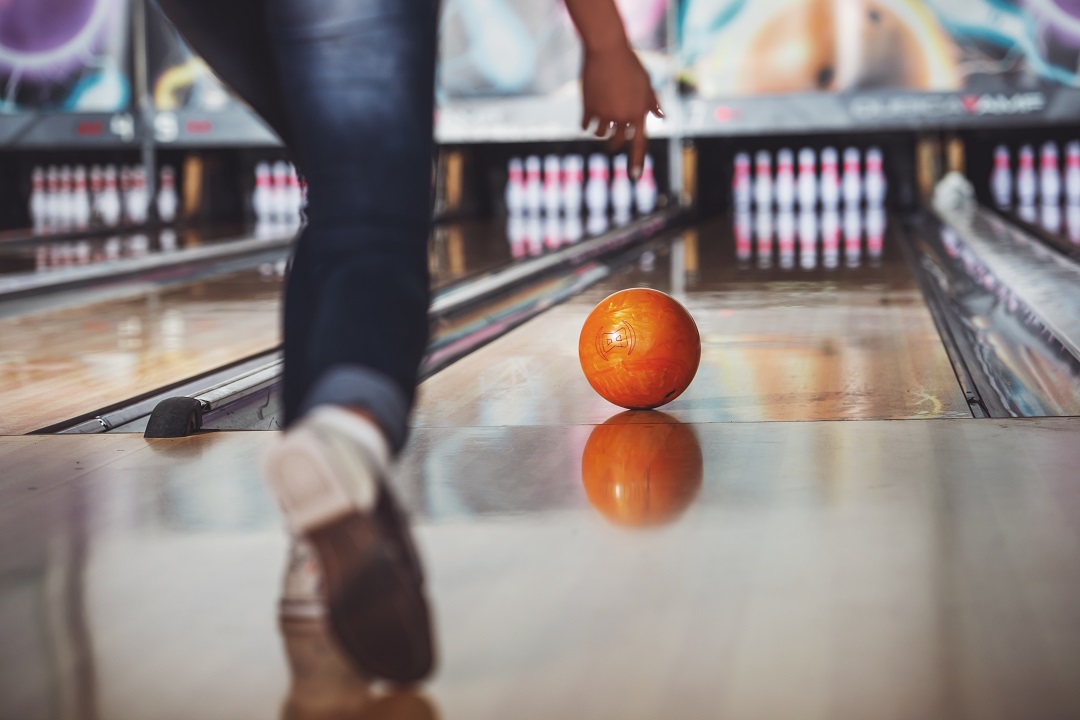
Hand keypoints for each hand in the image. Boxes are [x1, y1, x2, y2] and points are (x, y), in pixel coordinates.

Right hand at [580, 45, 662, 177]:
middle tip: (611, 139)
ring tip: (599, 116)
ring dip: (598, 130)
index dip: (637, 161)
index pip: (640, 143)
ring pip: (599, 134)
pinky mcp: (589, 108)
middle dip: (613, 142)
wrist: (607, 49)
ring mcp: (605, 113)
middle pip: (617, 142)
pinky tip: (587, 112)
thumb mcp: (645, 82)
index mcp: (639, 112)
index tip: (635, 177)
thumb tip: (661, 118)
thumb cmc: (629, 64)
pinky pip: (585, 125)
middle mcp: (623, 116)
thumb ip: (652, 102)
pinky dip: (586, 122)